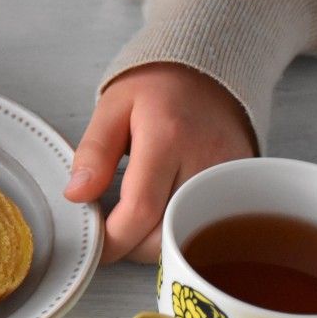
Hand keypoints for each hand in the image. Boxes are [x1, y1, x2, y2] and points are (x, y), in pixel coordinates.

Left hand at [63, 63, 255, 263]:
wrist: (208, 70)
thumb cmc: (157, 87)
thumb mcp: (113, 107)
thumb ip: (93, 151)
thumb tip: (77, 196)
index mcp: (167, 137)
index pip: (140, 210)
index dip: (113, 239)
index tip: (94, 245)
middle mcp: (205, 160)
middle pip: (166, 234)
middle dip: (131, 247)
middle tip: (110, 233)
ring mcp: (227, 175)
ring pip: (188, 237)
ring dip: (155, 244)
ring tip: (134, 224)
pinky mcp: (239, 185)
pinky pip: (207, 225)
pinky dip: (180, 232)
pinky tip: (162, 218)